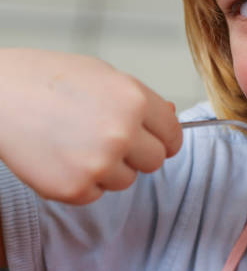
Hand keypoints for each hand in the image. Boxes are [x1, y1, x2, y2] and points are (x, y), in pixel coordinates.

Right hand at [0, 49, 182, 203]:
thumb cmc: (50, 80)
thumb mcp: (105, 76)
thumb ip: (141, 101)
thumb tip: (171, 116)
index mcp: (135, 101)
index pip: (173, 134)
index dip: (166, 138)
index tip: (158, 141)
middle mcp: (122, 133)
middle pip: (155, 161)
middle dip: (139, 154)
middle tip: (111, 140)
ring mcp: (98, 163)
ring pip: (126, 180)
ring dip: (110, 168)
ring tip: (79, 143)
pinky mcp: (74, 188)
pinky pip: (96, 193)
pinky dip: (83, 182)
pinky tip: (63, 156)